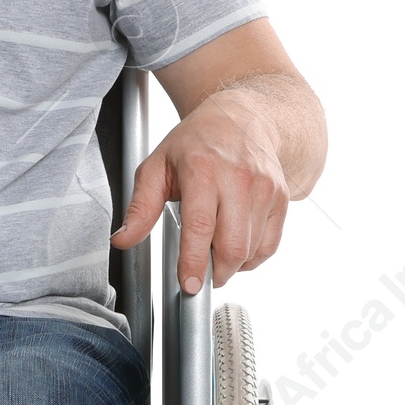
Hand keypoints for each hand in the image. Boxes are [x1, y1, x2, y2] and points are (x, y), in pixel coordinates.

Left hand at [110, 87, 288, 292]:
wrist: (240, 118)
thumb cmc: (195, 143)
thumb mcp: (157, 167)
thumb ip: (140, 208)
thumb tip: (123, 240)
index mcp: (203, 170)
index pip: (200, 226)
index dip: (194, 261)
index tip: (188, 285)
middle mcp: (238, 179)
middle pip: (232, 245)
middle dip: (214, 272)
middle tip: (199, 274)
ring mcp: (265, 189)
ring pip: (251, 250)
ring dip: (231, 266)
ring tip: (214, 253)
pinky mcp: (281, 198)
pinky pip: (269, 245)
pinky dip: (251, 258)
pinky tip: (236, 248)